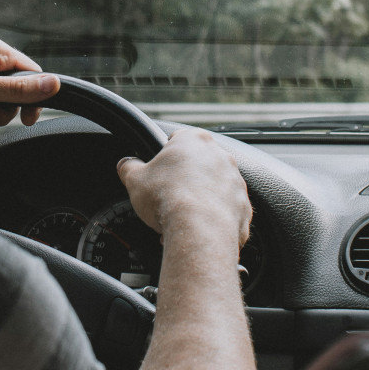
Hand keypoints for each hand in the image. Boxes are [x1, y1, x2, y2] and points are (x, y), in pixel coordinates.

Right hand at [116, 128, 251, 248]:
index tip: (158, 172)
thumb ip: (129, 167)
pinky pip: (225, 211)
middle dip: (184, 180)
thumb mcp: (135, 179)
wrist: (199, 229)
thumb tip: (125, 164)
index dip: (164, 156)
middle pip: (198, 165)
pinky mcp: (243, 206)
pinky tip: (196, 230)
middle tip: (167, 198)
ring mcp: (235, 181)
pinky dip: (212, 219)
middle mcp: (220, 156)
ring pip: (213, 188)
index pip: (178, 139)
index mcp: (194, 140)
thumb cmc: (168, 199)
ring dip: (199, 200)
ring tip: (180, 219)